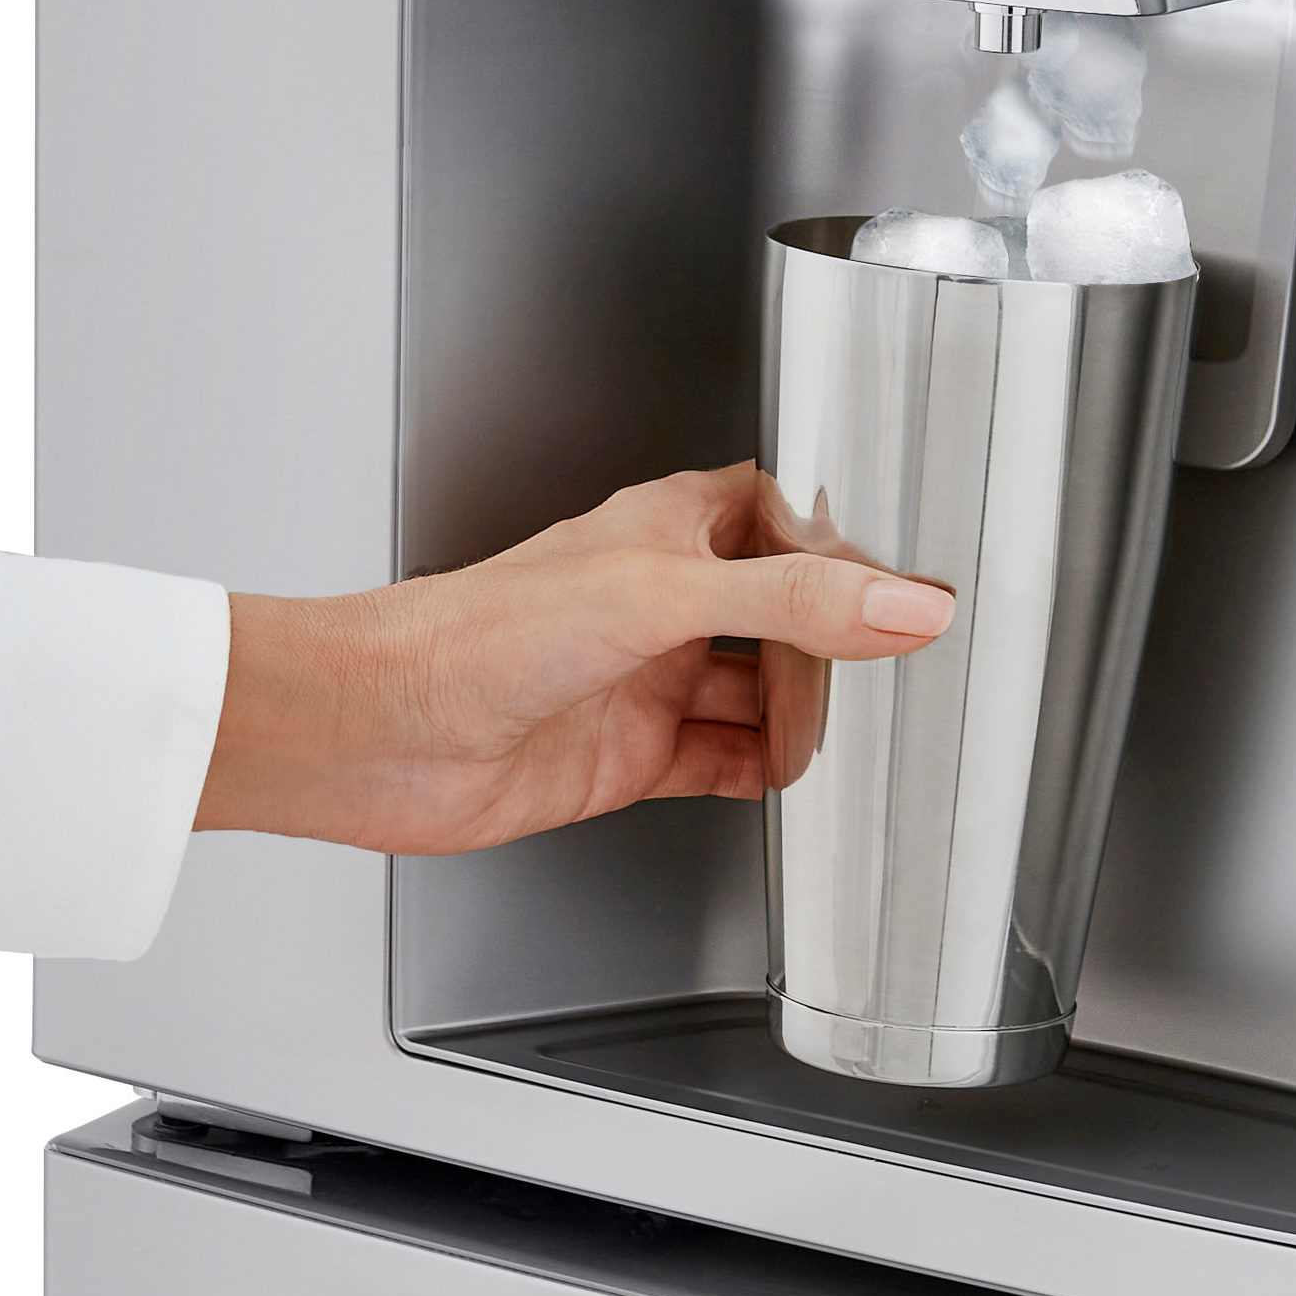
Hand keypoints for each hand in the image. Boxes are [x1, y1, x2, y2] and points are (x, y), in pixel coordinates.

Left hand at [193, 463, 953, 854]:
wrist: (380, 732)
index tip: (914, 564)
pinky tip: (799, 781)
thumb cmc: (476, 634)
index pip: (783, 514)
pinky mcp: (628, 755)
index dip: (845, 535)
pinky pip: (722, 762)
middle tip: (906, 662)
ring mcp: (644, 680)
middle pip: (783, 613)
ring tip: (869, 727)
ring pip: (757, 691)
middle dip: (840, 638)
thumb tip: (902, 606)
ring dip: (808, 712)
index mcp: (666, 529)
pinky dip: (765, 772)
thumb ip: (791, 603)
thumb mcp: (660, 596)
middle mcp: (659, 600)